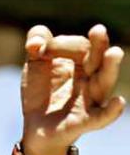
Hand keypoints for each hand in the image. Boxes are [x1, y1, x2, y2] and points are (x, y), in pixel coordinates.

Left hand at [21, 24, 125, 154]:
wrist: (35, 124)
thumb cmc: (40, 90)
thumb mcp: (35, 62)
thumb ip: (36, 42)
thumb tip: (35, 43)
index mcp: (81, 63)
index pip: (79, 45)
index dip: (60, 44)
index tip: (39, 50)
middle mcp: (90, 79)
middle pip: (98, 60)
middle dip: (98, 45)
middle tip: (99, 30)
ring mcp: (89, 99)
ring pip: (103, 83)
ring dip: (109, 68)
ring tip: (114, 52)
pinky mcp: (83, 121)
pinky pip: (100, 117)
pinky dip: (110, 112)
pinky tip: (118, 102)